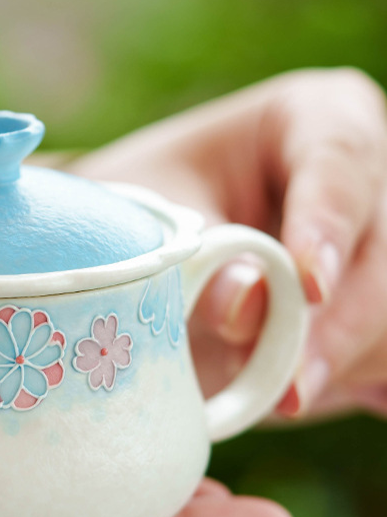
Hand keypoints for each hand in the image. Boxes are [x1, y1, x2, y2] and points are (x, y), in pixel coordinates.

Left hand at [73, 68, 386, 416]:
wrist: (154, 246)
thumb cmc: (152, 211)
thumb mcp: (155, 220)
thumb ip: (200, 263)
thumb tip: (248, 311)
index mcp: (318, 118)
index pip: (340, 162)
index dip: (328, 228)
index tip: (310, 289)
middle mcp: (372, 172)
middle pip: (386, 251)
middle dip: (337, 329)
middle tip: (287, 390)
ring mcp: (385, 240)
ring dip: (341, 364)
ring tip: (272, 398)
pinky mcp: (382, 303)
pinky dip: (357, 383)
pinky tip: (314, 398)